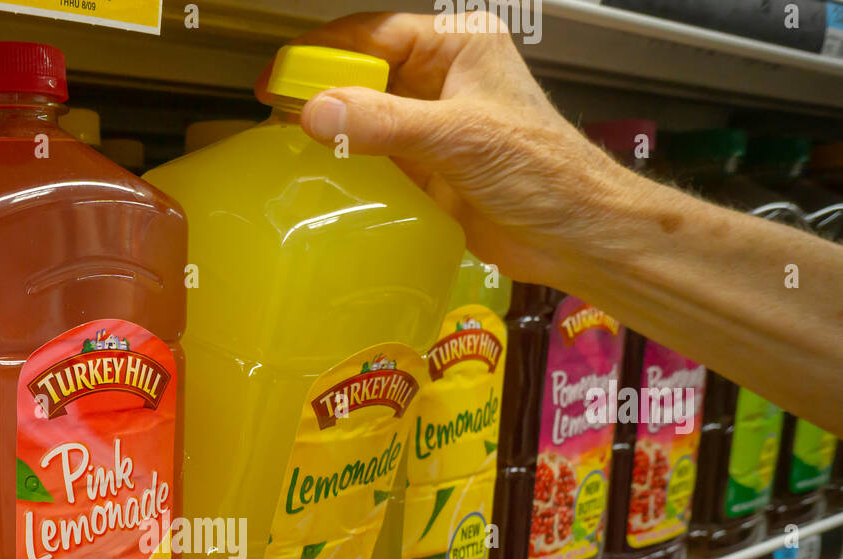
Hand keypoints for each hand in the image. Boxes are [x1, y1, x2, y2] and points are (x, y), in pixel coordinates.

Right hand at [265, 12, 645, 286]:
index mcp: (458, 45)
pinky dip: (347, 166)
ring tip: (282, 145)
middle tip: (271, 113)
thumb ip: (384, 123)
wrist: (575, 236)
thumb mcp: (459, 138)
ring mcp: (434, 126)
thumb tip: (313, 112)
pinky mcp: (429, 170)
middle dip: (320, 89)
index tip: (275, 79)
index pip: (374, 34)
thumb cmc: (540, 172)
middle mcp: (443, 78)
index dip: (321, 53)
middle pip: (364, 73)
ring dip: (331, 130)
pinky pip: (376, 159)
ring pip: (366, 116)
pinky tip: (318, 178)